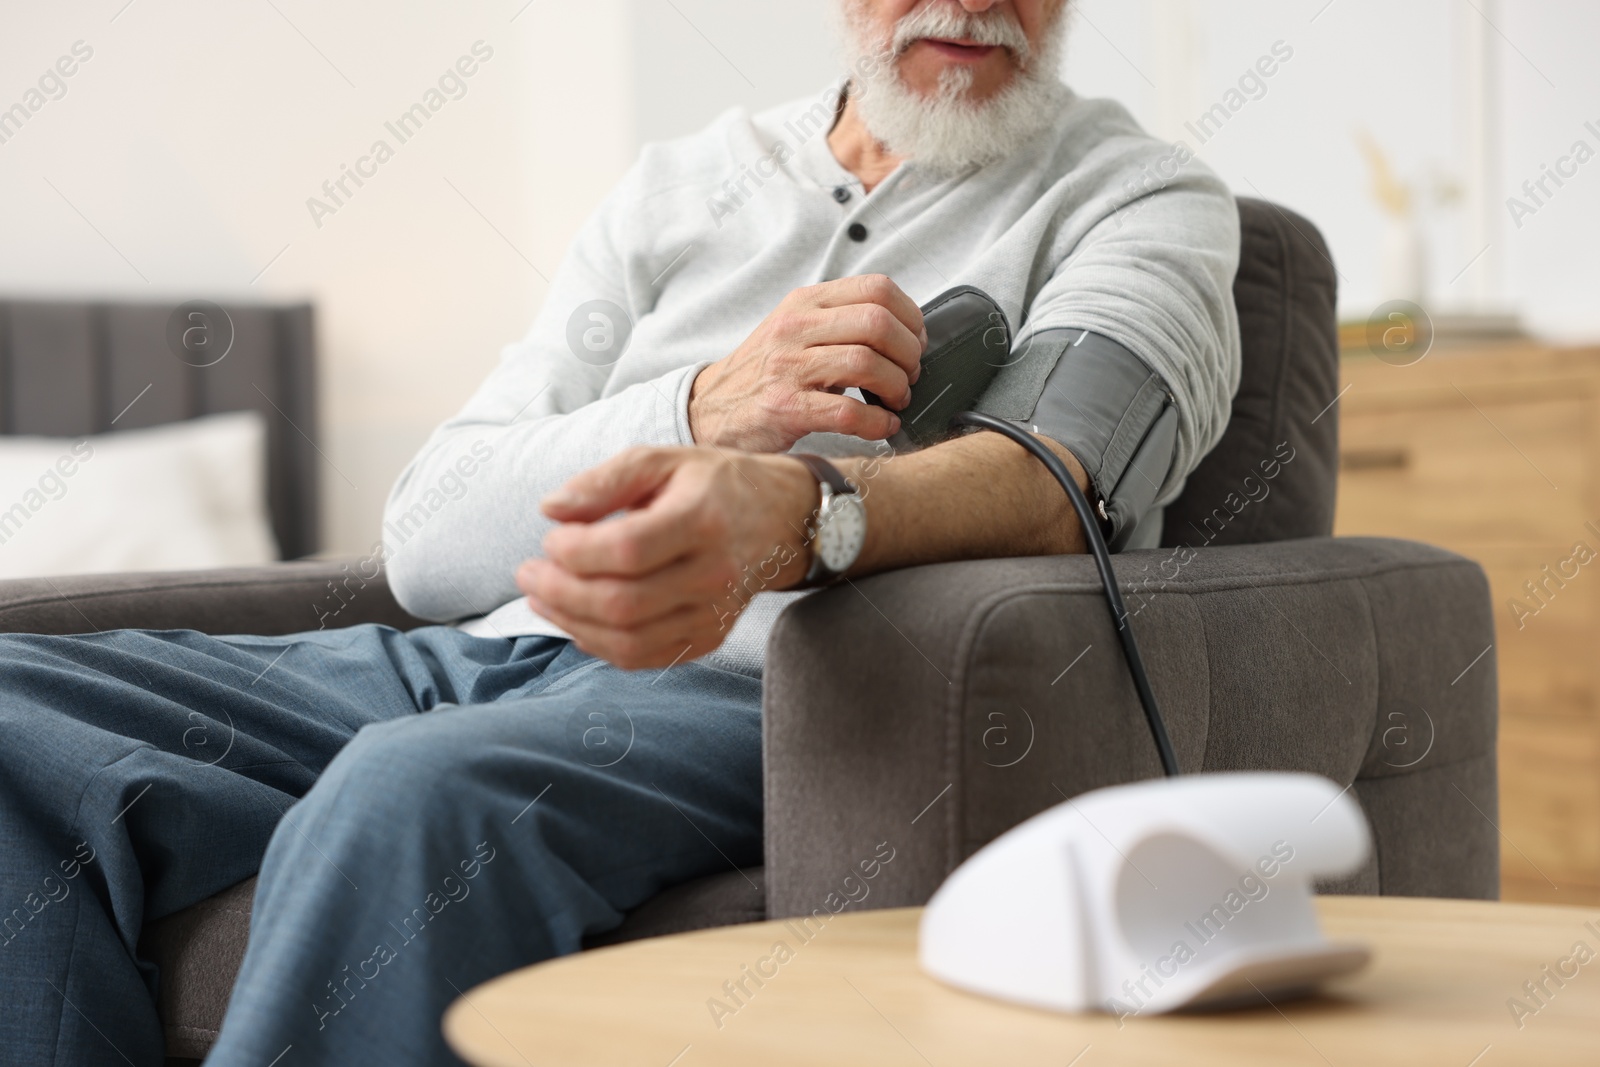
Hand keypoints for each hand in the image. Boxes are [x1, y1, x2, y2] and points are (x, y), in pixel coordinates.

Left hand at [517, 446, 818, 669]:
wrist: (782, 518)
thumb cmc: (713, 483)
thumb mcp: (661, 461)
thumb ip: (604, 481)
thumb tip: (550, 510)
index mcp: (702, 520)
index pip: (627, 550)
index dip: (574, 551)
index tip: (550, 537)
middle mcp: (714, 573)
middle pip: (623, 604)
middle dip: (560, 593)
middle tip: (527, 573)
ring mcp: (714, 613)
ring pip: (629, 641)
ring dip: (571, 623)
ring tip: (542, 597)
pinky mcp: (709, 636)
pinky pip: (645, 657)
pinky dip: (600, 644)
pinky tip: (576, 619)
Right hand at [689, 274, 927, 451]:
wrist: (711, 408)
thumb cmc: (764, 373)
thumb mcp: (795, 329)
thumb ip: (840, 321)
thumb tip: (903, 332)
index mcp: (805, 303)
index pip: (876, 288)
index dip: (910, 317)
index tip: (915, 341)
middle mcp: (795, 328)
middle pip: (878, 323)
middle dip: (908, 354)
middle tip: (908, 376)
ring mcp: (788, 367)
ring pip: (867, 363)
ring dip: (897, 388)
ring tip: (895, 401)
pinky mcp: (785, 408)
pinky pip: (849, 412)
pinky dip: (878, 422)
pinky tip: (882, 426)